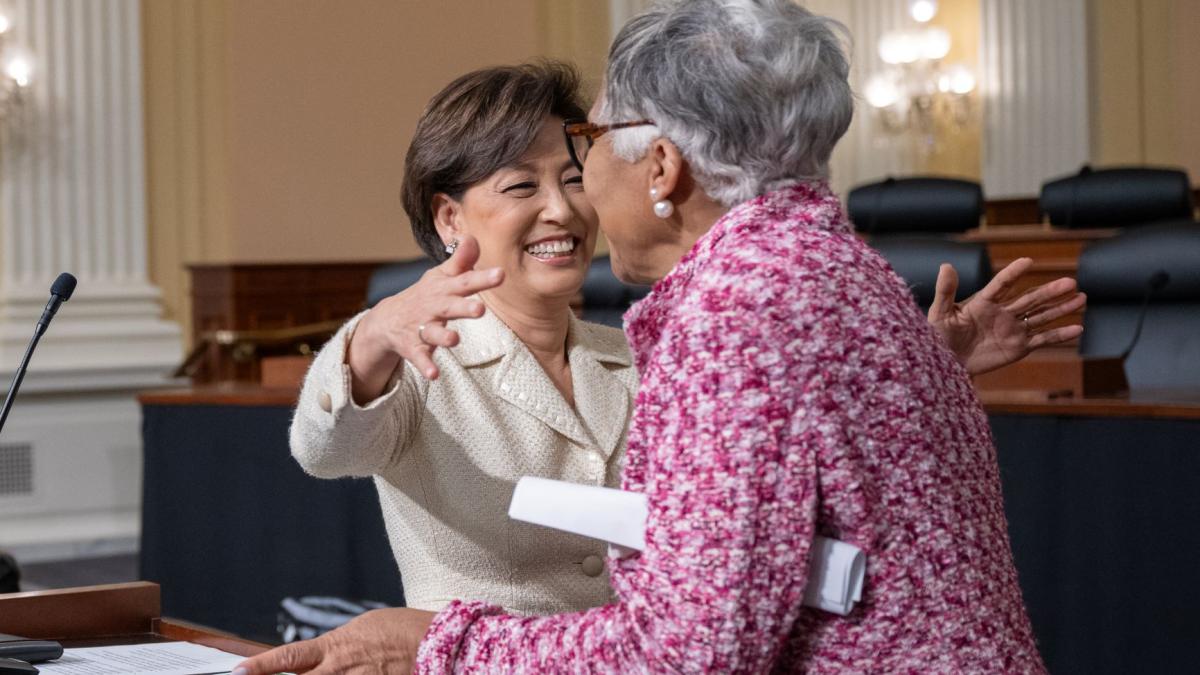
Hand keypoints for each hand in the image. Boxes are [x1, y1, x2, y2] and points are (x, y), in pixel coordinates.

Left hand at [234, 607, 435, 674]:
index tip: (237, 673)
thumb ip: (335, 647)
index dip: (258, 668)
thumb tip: (318, 659)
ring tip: (319, 673)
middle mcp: (338, 673)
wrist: (436, 643)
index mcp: (334, 649)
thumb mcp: (361, 629)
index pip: (286, 659)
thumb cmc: (401, 630)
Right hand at [348, 234, 502, 401]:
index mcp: (443, 289)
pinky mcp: (413, 347)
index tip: (500, 274)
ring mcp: (421, 327)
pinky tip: (434, 375)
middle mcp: (432, 307)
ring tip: (455, 340)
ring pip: (432, 332)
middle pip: (449, 306)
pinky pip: (419, 357)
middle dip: (463, 307)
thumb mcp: (441, 277)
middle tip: (480, 309)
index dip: (482, 278)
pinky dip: (425, 366)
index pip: (465, 282)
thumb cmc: (426, 294)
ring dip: (443, 337)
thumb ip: (461, 261)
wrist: (387, 319)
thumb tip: (474, 237)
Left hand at [927, 257, 1085, 375]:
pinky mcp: (1018, 347)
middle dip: (1050, 291)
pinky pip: (1042, 340)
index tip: (1027, 261)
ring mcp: (1013, 330)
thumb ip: (945, 291)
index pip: (1002, 284)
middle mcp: (1003, 313)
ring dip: (1061, 308)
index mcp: (983, 302)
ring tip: (1081, 298)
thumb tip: (946, 265)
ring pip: (1041, 316)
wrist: (946, 364)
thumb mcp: (940, 314)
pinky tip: (1077, 328)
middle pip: (1030, 299)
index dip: (1014, 273)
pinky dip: (1060, 335)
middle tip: (1071, 282)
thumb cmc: (939, 337)